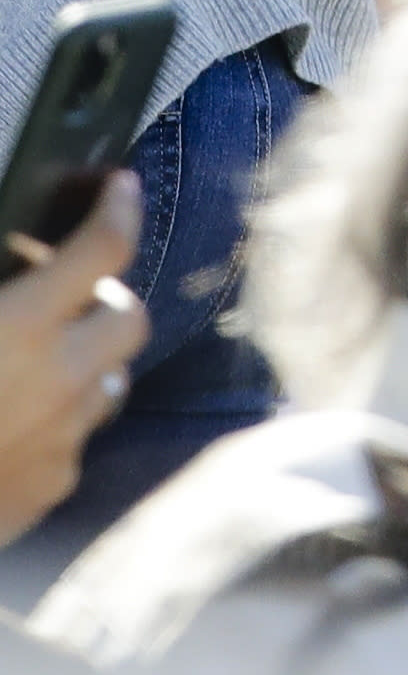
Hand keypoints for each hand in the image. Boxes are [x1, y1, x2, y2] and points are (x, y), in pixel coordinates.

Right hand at [0, 172, 147, 548]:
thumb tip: (10, 267)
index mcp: (18, 330)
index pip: (104, 248)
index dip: (117, 206)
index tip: (119, 186)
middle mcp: (58, 382)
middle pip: (129, 317)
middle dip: (102, 296)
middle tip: (63, 289)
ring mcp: (61, 440)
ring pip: (108, 380)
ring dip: (81, 359)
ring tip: (28, 357)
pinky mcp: (51, 488)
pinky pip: (75, 437)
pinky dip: (55, 417)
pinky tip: (7, 419)